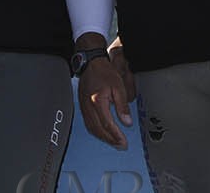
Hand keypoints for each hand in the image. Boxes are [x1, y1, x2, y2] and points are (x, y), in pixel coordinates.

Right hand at [76, 35, 135, 149]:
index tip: (124, 143)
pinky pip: (88, 123)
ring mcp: (83, 106)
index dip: (116, 135)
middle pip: (98, 129)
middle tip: (121, 146)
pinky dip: (96, 131)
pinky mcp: (82, 106)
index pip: (107, 124)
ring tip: (114, 142)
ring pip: (91, 128)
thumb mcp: (119, 87)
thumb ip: (123, 106)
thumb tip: (127, 122)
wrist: (91, 63)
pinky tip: (103, 133)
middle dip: (110, 140)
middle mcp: (88, 106)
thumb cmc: (104, 72)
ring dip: (103, 137)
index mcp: (98, 101)